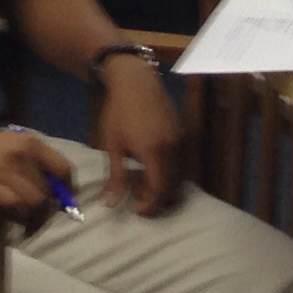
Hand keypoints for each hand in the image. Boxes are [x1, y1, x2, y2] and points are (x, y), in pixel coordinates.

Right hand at [0, 125, 73, 227]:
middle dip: (48, 213)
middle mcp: (22, 152)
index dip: (68, 191)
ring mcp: (4, 168)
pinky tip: (16, 226)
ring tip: (27, 229)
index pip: (64, 168)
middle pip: (50, 191)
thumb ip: (27, 164)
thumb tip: (51, 192)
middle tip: (38, 224)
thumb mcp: (5, 147)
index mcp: (29, 142)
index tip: (65, 206)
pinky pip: (15, 206)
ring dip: (35, 221)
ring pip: (35, 201)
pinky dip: (20, 220)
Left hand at [94, 60, 185, 215]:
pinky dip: (168, 171)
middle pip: (173, 185)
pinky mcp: (182, 133)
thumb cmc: (119, 112)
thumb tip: (110, 204)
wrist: (136, 81)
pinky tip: (150, 166)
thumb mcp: (113, 146)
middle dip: (157, 198)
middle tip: (137, 198)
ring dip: (163, 184)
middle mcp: (173, 148)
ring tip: (141, 181)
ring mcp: (180, 139)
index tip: (136, 210)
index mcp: (154, 152)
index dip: (150, 205)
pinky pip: (180, 161)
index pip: (159, 190)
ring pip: (179, 174)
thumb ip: (115, 177)